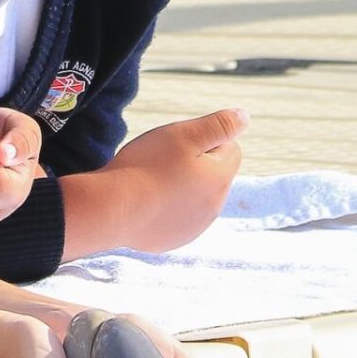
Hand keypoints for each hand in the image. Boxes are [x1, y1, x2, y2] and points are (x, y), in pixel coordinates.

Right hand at [99, 109, 247, 252]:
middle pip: (214, 174)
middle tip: (162, 160)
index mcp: (220, 178)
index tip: (178, 144)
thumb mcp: (184, 134)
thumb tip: (244, 118)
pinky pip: (178, 217)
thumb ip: (219, 125)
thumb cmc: (145, 167)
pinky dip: (167, 207)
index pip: (231, 148)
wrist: (112, 210)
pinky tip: (147, 201)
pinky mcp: (174, 239)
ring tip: (152, 181)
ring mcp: (195, 226)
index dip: (205, 139)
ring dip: (183, 186)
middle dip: (196, 164)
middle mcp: (215, 206)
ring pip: (197, 196)